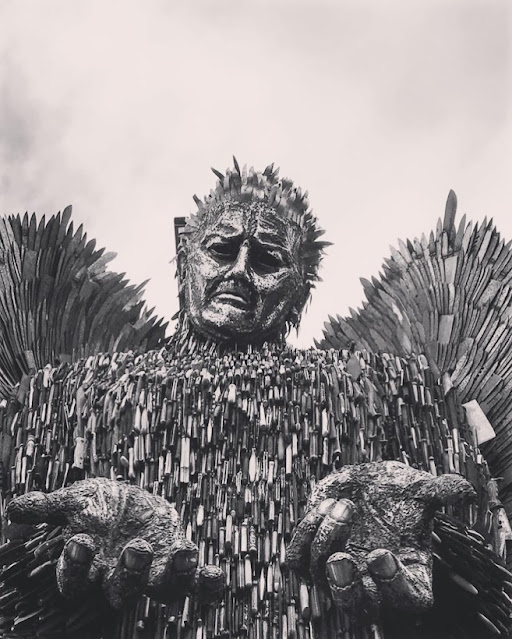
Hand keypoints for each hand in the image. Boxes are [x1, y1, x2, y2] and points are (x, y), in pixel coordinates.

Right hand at [7, 478, 223, 608]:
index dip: (75, 566)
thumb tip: (14, 510)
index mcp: (88, 564)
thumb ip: (49, 506)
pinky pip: (195, 582)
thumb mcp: (75, 498)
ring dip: (174, 574)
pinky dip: (207, 582)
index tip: (79, 544)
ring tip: (183, 553)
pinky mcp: (177, 561)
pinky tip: (215, 575)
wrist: (128, 502)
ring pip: (161, 587)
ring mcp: (152, 572)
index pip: (74, 578)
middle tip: (135, 550)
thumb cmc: (97, 505)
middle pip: (120, 590)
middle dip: (129, 574)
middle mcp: (118, 576)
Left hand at [286, 461, 474, 619]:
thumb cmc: (400, 496)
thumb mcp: (422, 491)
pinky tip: (323, 507)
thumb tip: (465, 490)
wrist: (369, 486)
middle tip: (341, 557)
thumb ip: (442, 491)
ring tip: (343, 506)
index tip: (382, 553)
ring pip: (321, 576)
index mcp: (409, 579)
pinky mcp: (312, 555)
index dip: (393, 583)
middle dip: (346, 584)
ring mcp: (340, 573)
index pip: (407, 599)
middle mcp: (373, 584)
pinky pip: (298, 559)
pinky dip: (306, 534)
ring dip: (327, 539)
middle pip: (357, 606)